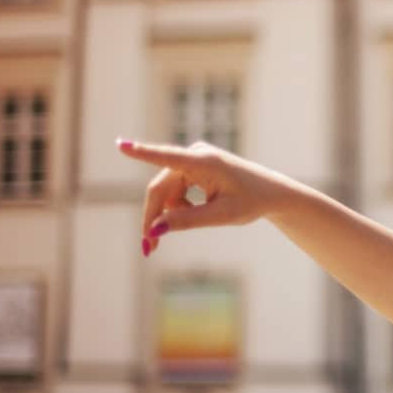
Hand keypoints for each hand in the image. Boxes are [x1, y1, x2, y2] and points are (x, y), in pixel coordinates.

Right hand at [117, 139, 293, 256]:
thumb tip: (155, 229)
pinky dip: (177, 206)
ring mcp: (193, 159)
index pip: (167, 157)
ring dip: (168, 213)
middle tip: (149, 248)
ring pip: (165, 191)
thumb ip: (188, 221)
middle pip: (160, 188)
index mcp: (204, 162)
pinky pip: (174, 190)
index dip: (142, 153)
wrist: (272, 194)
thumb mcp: (223, 216)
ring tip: (181, 230)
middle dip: (154, 217)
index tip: (121, 145)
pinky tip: (196, 213)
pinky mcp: (193, 166)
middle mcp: (195, 155)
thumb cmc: (252, 202)